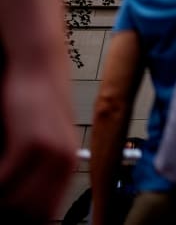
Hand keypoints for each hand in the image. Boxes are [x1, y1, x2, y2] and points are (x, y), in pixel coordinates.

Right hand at [0, 61, 77, 220]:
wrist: (40, 66)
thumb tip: (23, 199)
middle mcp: (66, 162)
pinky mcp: (30, 142)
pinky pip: (4, 179)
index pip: (48, 211)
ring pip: (17, 201)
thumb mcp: (47, 136)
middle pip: (33, 212)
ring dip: (2, 200)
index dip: (29, 219)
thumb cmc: (37, 101)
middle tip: (2, 204)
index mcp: (70, 164)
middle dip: (11, 212)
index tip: (15, 218)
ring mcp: (51, 153)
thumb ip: (41, 166)